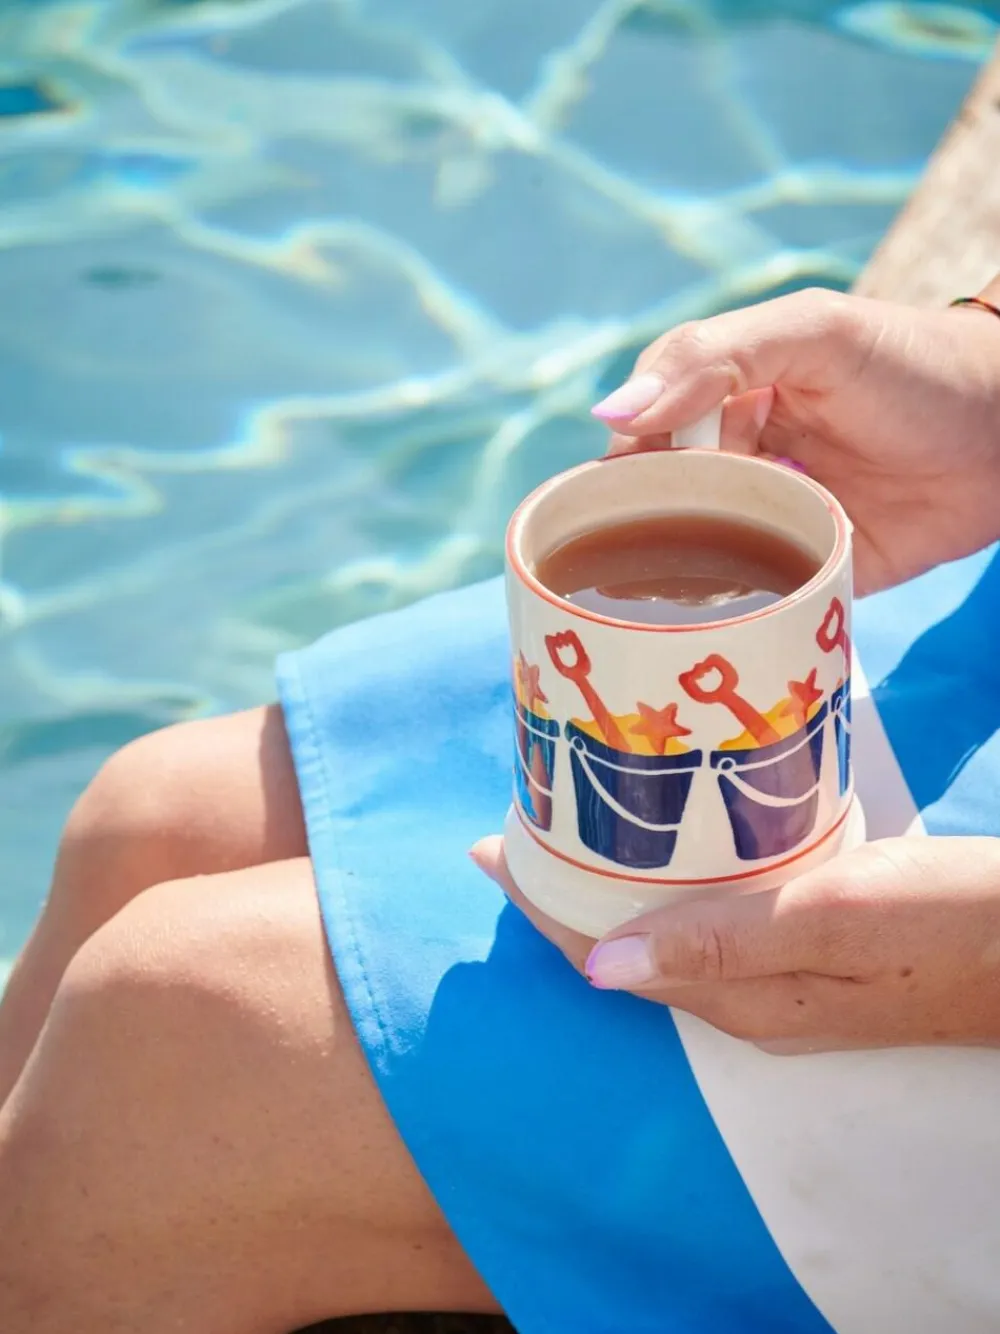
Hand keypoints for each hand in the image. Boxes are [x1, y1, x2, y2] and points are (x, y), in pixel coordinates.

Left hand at [471, 834, 999, 1050]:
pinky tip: (669, 852)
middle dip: (565, 894)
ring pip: (664, 934)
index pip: (607, 955)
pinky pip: (709, 923)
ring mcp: (782, 981)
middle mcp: (748, 999)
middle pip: (625, 947)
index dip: (543, 905)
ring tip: (571, 831)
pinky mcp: (812, 952)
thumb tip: (599, 968)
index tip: (487, 848)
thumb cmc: (952, 924)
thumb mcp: (835, 919)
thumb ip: (721, 942)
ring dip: (612, 888)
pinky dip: (669, 886)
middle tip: (519, 825)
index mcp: (740, 997)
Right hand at [591, 282, 999, 595]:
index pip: (645, 436)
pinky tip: (702, 630)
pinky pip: (757, 599)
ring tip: (650, 612)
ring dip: (677, 581)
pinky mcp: (811, 572)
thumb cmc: (915, 366)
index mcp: (728, 399)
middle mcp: (742, 462)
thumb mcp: (812, 335)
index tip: (605, 504)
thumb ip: (711, 358)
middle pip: (666, 503)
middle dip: (644, 533)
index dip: (621, 469)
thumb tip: (610, 414)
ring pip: (700, 557)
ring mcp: (775, 521)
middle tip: (628, 567)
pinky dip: (729, 613)